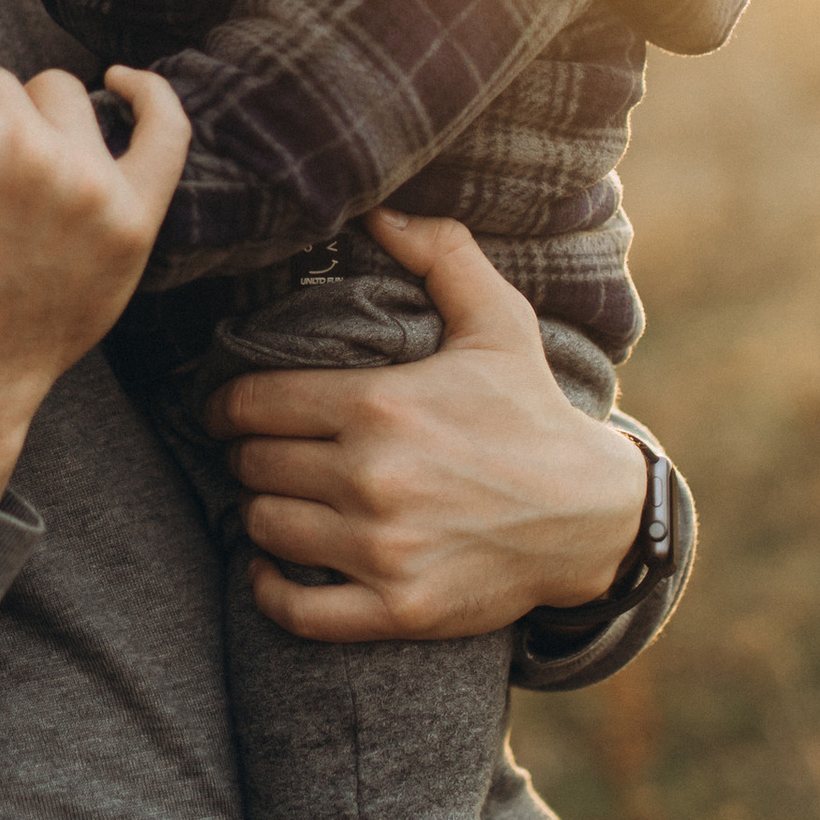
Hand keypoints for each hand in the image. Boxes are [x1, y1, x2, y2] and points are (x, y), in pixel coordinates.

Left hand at [202, 207, 648, 639]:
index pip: (253, 402)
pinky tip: (272, 568)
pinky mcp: (396, 607)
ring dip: (260, 512)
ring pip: (264, 526)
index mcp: (380, 404)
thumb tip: (379, 210)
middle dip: (246, 454)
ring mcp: (382, 549)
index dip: (227, 403)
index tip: (228, 408)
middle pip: (252, 464)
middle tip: (260, 451)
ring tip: (277, 498)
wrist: (593, 517)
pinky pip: (296, 609)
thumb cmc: (534, 413)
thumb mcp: (498, 321)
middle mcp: (371, 478)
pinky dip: (270, 590)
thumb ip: (440, 254)